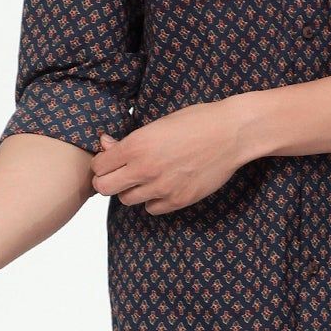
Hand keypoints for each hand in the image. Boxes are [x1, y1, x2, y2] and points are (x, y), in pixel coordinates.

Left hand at [89, 101, 252, 213]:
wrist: (231, 133)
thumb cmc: (196, 122)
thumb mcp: (158, 124)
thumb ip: (130, 140)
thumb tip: (106, 146)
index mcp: (136, 145)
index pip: (98, 166)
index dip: (102, 163)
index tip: (111, 160)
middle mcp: (145, 169)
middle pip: (104, 188)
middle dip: (108, 180)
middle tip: (120, 174)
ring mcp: (161, 187)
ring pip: (126, 200)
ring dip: (131, 190)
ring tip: (146, 177)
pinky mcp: (178, 200)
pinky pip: (151, 209)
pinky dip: (153, 200)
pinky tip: (163, 186)